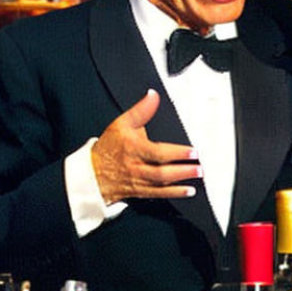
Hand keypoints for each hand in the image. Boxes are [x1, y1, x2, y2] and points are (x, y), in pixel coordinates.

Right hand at [91, 89, 201, 203]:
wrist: (93, 173)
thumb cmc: (109, 147)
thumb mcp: (122, 124)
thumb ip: (141, 110)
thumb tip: (153, 96)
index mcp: (132, 148)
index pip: (157, 152)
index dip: (176, 153)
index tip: (192, 151)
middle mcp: (135, 167)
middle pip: (161, 171)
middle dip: (182, 170)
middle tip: (199, 167)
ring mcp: (138, 181)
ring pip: (161, 183)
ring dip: (181, 181)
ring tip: (198, 175)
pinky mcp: (140, 191)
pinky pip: (159, 194)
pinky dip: (175, 193)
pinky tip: (188, 191)